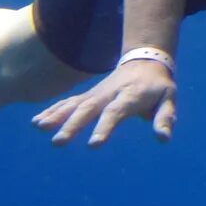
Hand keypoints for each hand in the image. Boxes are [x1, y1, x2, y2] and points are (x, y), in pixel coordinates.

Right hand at [33, 59, 176, 146]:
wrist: (145, 60)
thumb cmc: (157, 86)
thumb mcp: (168, 99)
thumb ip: (164, 118)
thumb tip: (163, 139)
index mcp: (129, 96)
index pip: (115, 112)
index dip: (105, 127)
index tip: (93, 144)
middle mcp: (109, 94)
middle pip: (89, 109)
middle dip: (73, 125)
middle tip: (58, 142)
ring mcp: (96, 94)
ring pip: (74, 104)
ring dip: (56, 116)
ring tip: (40, 127)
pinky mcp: (88, 96)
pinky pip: (68, 103)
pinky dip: (53, 111)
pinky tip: (37, 122)